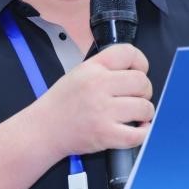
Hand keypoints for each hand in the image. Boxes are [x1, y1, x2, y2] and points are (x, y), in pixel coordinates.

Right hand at [38, 43, 152, 155]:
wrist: (43, 129)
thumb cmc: (62, 103)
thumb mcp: (79, 73)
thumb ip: (106, 67)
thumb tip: (136, 69)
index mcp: (92, 68)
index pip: (128, 53)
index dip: (140, 62)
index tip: (140, 71)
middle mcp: (98, 86)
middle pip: (142, 82)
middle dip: (144, 90)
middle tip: (136, 97)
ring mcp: (102, 111)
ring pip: (144, 107)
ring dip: (145, 112)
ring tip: (135, 115)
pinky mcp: (105, 134)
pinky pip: (138, 134)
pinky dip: (144, 133)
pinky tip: (138, 129)